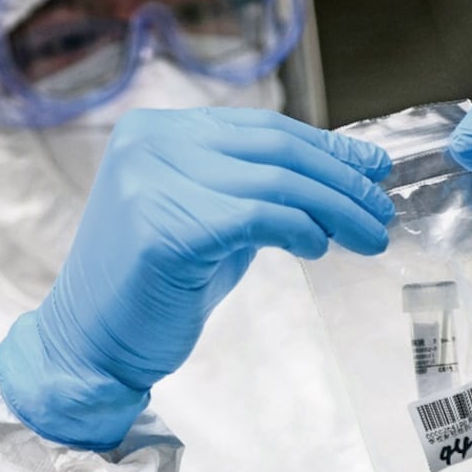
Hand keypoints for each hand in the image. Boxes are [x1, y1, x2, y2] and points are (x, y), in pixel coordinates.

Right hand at [0, 108, 394, 449]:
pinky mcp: (164, 227)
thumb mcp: (211, 217)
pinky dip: (301, 230)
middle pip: (275, 149)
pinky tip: (319, 248)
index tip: (372, 168)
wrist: (91, 344)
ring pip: (276, 182)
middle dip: (341, 179)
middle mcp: (150, 142)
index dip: (326, 147)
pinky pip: (258, 218)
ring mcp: (151, 181)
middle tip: (380, 209)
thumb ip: (257, 187)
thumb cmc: (156, 285)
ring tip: (369, 236)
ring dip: (335, 210)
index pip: (262, 127)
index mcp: (156, 129)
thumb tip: (343, 171)